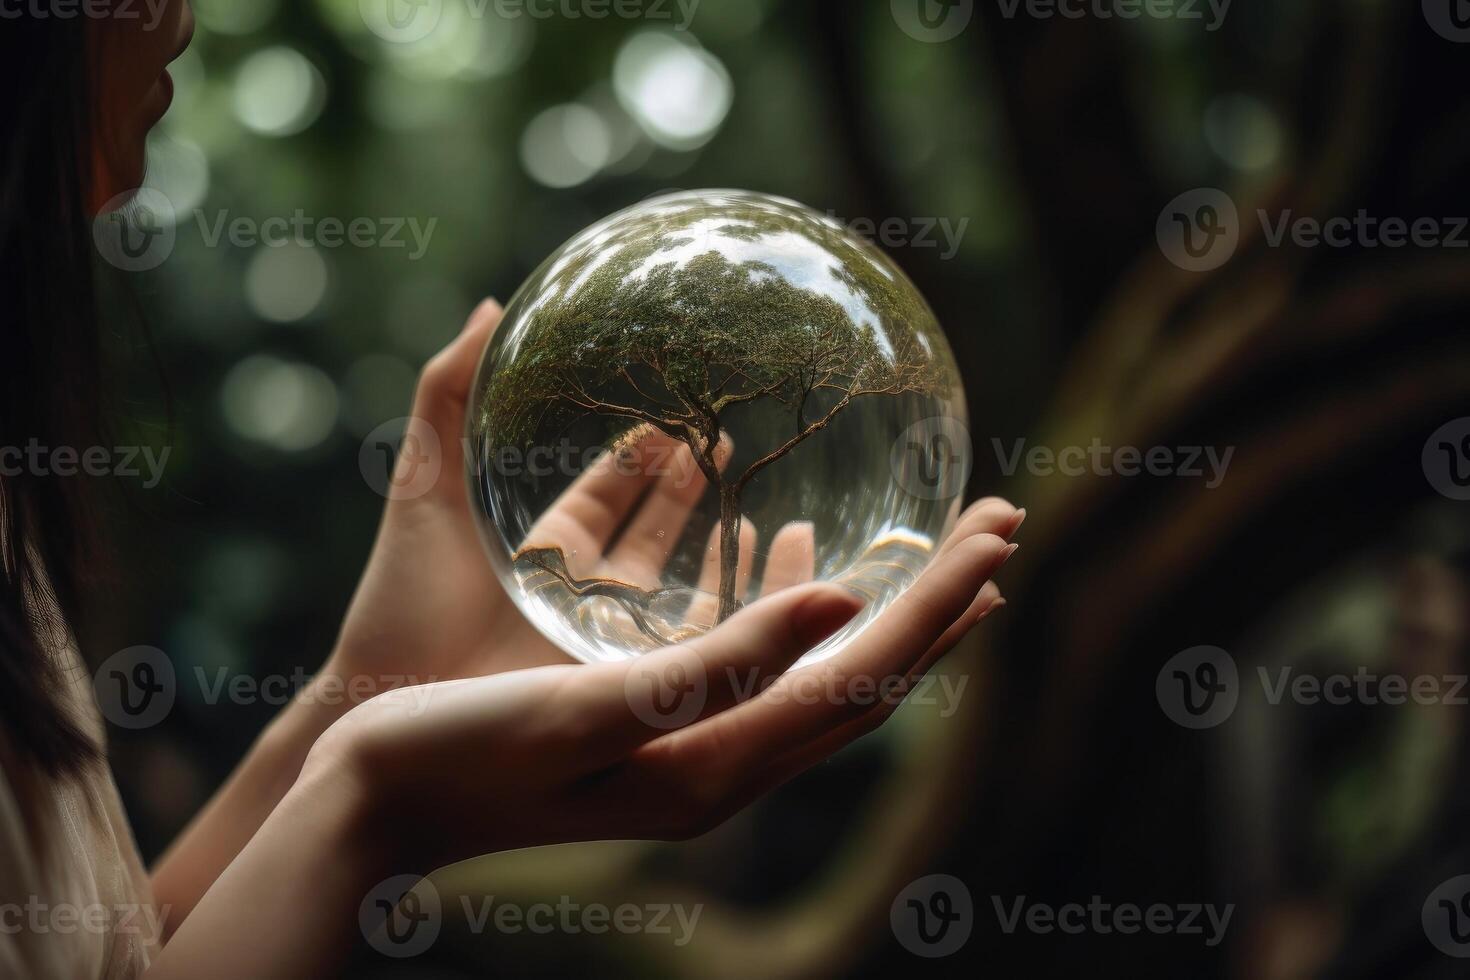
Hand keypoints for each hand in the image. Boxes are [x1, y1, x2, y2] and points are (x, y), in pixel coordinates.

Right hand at [309, 497, 1021, 871]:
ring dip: (884, 605)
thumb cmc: (462, 749)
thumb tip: (841, 602)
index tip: (1004, 526)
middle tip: (1005, 521)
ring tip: (936, 550)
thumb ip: (715, 662)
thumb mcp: (587, 706)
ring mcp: (694, 747)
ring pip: (823, 670)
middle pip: (868, 677)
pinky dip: (795, 606)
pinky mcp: (658, 721)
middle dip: (941, 599)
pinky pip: (757, 659)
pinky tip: (789, 553)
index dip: (940, 599)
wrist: (371, 801)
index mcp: (719, 764)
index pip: (866, 675)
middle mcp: (725, 766)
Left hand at [327, 298, 854, 692]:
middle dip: (697, 490)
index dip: (645, 454)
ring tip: (774, 510)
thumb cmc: (402, 605)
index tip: (685, 414)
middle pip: (657, 532)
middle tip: (742, 445)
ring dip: (726, 551)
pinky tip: (768, 589)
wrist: (391, 709)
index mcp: (545, 546)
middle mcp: (584, 589)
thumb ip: (446, 396)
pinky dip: (731, 617)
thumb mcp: (423, 491)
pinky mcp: (629, 683)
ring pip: (684, 588)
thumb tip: (490, 307)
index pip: (608, 490)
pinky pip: (693, 648)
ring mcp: (608, 638)